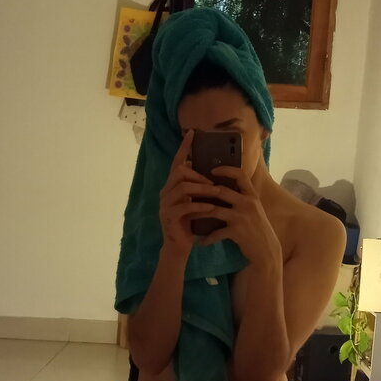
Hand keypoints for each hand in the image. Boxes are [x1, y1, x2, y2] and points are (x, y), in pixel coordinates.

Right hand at [159, 130, 221, 255]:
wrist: (179, 247)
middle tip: (214, 183)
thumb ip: (199, 188)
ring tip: (216, 193)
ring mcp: (165, 205)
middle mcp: (165, 192)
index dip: (184, 148)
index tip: (193, 133)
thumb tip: (214, 173)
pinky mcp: (169, 217)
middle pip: (179, 172)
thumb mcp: (195, 202)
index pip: (177, 162)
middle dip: (199, 175)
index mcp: (171, 186)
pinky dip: (199, 205)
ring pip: (182, 187)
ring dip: (201, 189)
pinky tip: (211, 208)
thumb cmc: (190, 223)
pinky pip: (184, 206)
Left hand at [200, 166, 282, 266]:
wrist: (267, 250)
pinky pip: (217, 233)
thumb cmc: (258, 228)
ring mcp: (242, 217)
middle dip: (204, 191)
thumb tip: (224, 189)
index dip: (226, 170)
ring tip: (188, 215)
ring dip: (199, 213)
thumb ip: (243, 199)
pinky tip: (201, 241)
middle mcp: (247, 203)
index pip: (240, 175)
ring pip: (214, 210)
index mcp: (252, 196)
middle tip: (191, 193)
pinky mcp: (237, 232)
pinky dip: (207, 238)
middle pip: (222, 190)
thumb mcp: (254, 209)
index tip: (212, 170)